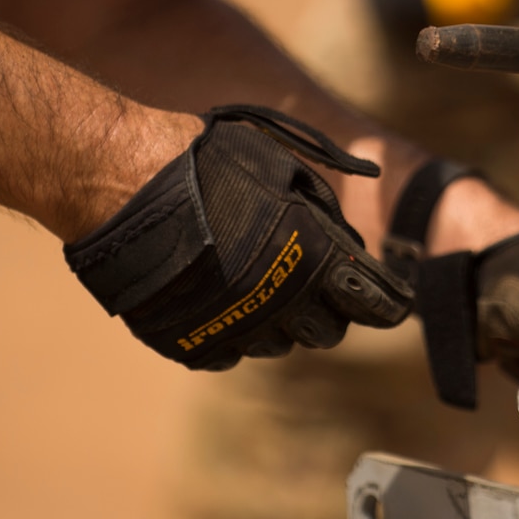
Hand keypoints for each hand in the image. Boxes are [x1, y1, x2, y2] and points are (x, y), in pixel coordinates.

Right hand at [63, 105, 414, 369]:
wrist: (127, 187)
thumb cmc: (210, 166)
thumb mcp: (283, 170)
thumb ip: (322, 211)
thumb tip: (348, 241)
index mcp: (314, 262)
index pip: (373, 303)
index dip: (386, 303)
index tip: (391, 303)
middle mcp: (283, 306)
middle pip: (328, 333)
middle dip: (328, 310)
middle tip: (314, 284)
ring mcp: (237, 331)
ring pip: (279, 345)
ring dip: (278, 319)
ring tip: (255, 282)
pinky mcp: (195, 346)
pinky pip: (229, 352)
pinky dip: (231, 331)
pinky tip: (219, 299)